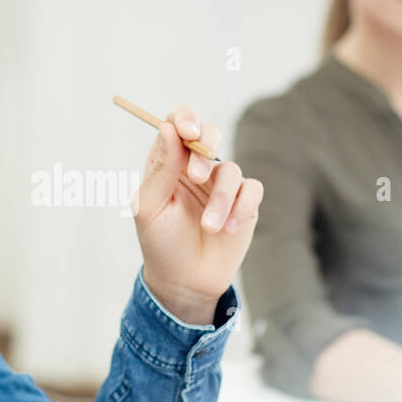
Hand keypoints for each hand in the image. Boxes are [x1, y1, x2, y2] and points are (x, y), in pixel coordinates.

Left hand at [131, 105, 263, 324]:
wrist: (185, 282)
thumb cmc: (161, 243)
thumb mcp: (150, 208)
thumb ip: (160, 169)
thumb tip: (167, 129)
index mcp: (168, 162)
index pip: (177, 123)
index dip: (185, 119)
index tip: (187, 133)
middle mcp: (196, 167)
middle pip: (210, 134)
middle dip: (205, 150)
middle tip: (196, 175)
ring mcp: (221, 184)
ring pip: (231, 169)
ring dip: (220, 198)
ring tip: (209, 226)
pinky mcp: (244, 203)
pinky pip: (251, 190)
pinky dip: (241, 207)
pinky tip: (228, 229)